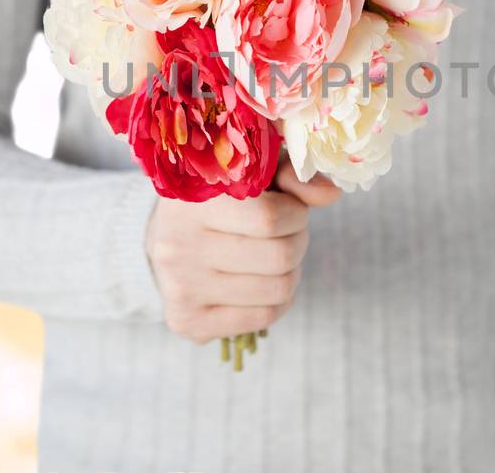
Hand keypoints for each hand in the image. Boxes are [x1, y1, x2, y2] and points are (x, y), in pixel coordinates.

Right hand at [146, 166, 340, 343]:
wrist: (165, 237)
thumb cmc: (219, 198)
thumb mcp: (251, 173)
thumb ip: (291, 176)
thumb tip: (329, 194)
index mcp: (192, 200)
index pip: (270, 218)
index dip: (296, 214)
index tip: (291, 208)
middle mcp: (178, 245)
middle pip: (279, 257)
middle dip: (297, 242)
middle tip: (287, 234)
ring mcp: (180, 287)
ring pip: (277, 290)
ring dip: (290, 272)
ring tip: (274, 256)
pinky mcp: (186, 321)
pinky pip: (263, 317)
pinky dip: (277, 301)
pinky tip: (261, 282)